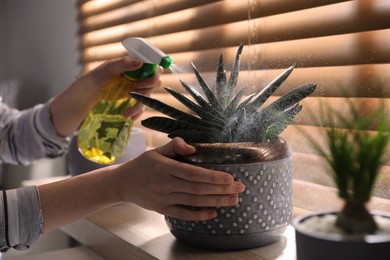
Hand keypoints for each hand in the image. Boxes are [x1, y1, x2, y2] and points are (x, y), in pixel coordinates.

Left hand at [84, 56, 162, 119]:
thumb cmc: (97, 77)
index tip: (142, 82)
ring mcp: (136, 89)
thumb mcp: (109, 68)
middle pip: (154, 83)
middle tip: (132, 93)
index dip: (154, 75)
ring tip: (127, 113)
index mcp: (135, 66)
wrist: (88, 94)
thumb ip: (124, 64)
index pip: (153, 68)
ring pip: (147, 97)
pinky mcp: (133, 100)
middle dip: (147, 89)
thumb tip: (141, 62)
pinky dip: (137, 112)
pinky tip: (130, 117)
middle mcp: (138, 77)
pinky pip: (141, 106)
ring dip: (139, 105)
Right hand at [115, 138, 245, 220]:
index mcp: (165, 168)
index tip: (230, 178)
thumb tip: (193, 148)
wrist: (122, 183)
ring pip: (194, 201)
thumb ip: (175, 145)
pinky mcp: (162, 209)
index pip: (193, 173)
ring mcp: (164, 199)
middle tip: (240, 189)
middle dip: (221, 190)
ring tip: (233, 200)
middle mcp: (165, 184)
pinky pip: (183, 214)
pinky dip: (198, 215)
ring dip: (215, 201)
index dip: (212, 176)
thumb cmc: (143, 164)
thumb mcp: (156, 150)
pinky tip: (213, 213)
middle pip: (197, 189)